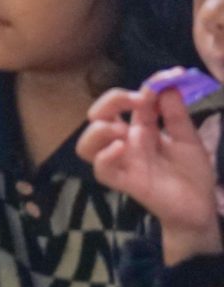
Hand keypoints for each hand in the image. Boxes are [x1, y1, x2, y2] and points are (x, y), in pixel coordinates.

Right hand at [81, 84, 222, 249]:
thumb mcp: (189, 140)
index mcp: (141, 128)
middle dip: (111, 100)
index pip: (129, 101)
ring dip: (97, 130)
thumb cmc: (192, 174)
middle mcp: (126, 142)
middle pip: (99, 115)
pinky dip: (105, 157)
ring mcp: (123, 162)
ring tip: (118, 129)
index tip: (167, 78)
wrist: (200, 209)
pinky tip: (120, 148)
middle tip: (136, 100)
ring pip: (86, 145)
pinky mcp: (125, 182)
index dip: (145, 87)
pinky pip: (102, 170)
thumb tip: (168, 85)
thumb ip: (177, 115)